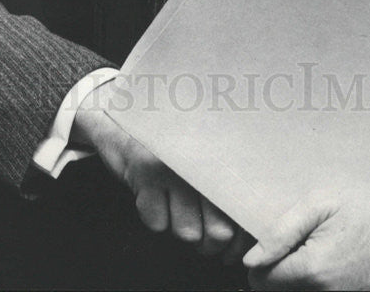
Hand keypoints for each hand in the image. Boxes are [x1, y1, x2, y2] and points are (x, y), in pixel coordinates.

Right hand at [72, 79, 249, 261]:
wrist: (128, 119)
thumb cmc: (173, 145)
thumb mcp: (203, 159)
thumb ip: (223, 188)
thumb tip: (237, 239)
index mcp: (223, 158)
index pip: (241, 215)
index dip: (235, 242)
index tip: (228, 250)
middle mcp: (204, 160)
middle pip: (218, 232)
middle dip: (208, 244)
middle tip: (201, 237)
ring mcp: (176, 165)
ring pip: (187, 232)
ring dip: (178, 226)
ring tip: (174, 205)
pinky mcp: (146, 171)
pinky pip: (156, 222)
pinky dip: (154, 216)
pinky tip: (154, 196)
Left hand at [243, 182, 369, 289]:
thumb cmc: (369, 208)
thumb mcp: (321, 202)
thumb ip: (281, 231)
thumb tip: (251, 259)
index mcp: (314, 270)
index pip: (262, 282)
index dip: (262, 263)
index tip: (277, 248)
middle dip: (282, 275)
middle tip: (301, 249)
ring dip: (304, 283)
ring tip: (322, 256)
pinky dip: (328, 287)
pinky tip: (339, 268)